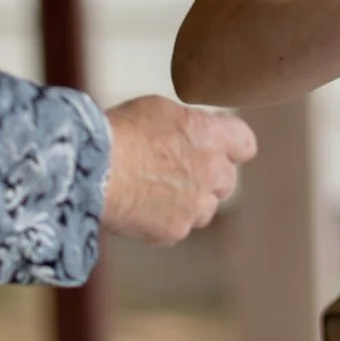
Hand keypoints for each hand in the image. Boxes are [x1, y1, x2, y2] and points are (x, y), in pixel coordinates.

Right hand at [101, 97, 257, 245]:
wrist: (95, 169)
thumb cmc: (120, 131)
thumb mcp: (159, 110)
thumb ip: (187, 125)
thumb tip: (189, 135)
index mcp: (211, 135)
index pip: (244, 143)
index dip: (232, 147)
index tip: (221, 148)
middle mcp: (211, 172)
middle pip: (226, 180)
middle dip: (208, 178)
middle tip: (177, 172)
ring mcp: (195, 205)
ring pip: (204, 209)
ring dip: (187, 203)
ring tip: (153, 191)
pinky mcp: (175, 230)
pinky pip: (176, 228)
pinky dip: (162, 222)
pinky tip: (138, 208)